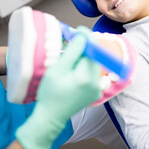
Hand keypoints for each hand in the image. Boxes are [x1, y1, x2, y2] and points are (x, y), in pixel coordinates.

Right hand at [16, 28, 100, 148]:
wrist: (51, 116)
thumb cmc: (50, 94)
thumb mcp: (57, 69)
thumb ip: (72, 52)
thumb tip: (83, 36)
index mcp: (87, 77)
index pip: (92, 50)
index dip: (87, 38)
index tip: (79, 31)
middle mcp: (96, 83)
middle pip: (94, 56)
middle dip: (84, 48)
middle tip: (70, 43)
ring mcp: (97, 88)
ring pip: (93, 64)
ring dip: (83, 57)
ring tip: (69, 60)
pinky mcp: (96, 91)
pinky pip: (92, 72)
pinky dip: (84, 67)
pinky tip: (72, 70)